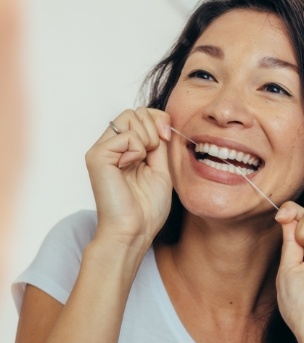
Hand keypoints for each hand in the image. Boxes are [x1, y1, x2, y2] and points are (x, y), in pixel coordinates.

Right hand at [85, 107, 172, 248]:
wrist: (134, 231)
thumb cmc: (147, 209)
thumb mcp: (161, 169)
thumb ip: (159, 144)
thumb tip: (161, 121)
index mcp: (125, 150)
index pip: (140, 115)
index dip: (158, 119)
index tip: (167, 137)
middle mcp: (110, 147)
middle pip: (135, 111)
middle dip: (154, 127)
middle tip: (154, 154)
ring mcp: (102, 150)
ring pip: (129, 116)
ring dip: (147, 138)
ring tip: (142, 162)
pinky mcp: (97, 156)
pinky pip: (126, 135)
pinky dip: (137, 150)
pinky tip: (131, 167)